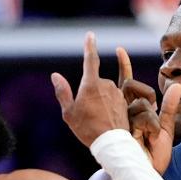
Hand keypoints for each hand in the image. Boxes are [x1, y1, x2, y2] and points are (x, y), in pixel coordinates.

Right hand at [51, 32, 129, 146]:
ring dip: (100, 101)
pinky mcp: (125, 102)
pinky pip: (114, 99)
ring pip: (105, 91)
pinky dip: (109, 107)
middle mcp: (106, 85)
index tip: (90, 35)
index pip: (90, 59)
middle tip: (86, 115)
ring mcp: (117, 93)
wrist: (111, 144)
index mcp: (91, 84)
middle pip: (95, 82)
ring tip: (97, 121)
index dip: (89, 46)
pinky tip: (107, 120)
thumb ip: (63, 92)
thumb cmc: (87, 129)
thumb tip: (55, 75)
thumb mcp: (69, 113)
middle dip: (90, 94)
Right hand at [116, 47, 180, 174]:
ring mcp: (121, 118)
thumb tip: (177, 85)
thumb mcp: (166, 129)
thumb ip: (169, 108)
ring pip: (141, 105)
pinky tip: (147, 138)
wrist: (146, 174)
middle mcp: (124, 112)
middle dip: (148, 106)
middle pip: (134, 90)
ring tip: (149, 138)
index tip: (119, 50)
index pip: (127, 83)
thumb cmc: (155, 156)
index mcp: (134, 110)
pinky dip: (150, 126)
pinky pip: (141, 114)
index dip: (123, 66)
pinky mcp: (121, 126)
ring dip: (151, 122)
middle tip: (151, 130)